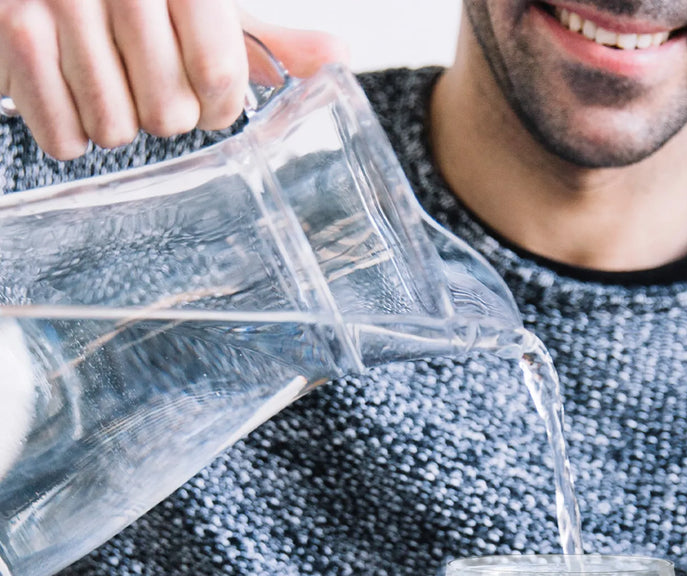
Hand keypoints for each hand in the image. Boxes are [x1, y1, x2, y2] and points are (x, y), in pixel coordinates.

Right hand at [0, 0, 347, 159]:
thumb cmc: (123, 0)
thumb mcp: (198, 7)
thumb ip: (264, 39)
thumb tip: (338, 59)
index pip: (220, 77)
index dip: (217, 105)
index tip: (207, 97)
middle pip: (169, 113)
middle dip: (163, 114)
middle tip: (143, 82)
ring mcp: (57, 1)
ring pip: (115, 129)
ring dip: (113, 122)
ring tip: (103, 81)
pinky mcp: (9, 30)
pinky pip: (62, 135)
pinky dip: (68, 130)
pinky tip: (67, 92)